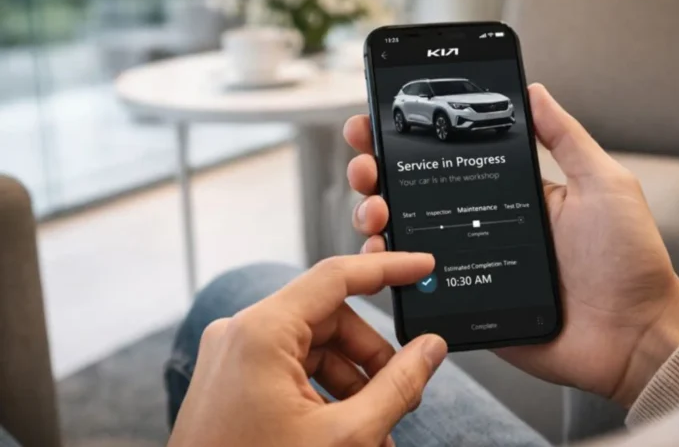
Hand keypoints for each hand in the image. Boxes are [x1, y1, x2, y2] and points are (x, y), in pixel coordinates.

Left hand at [169, 253, 447, 446]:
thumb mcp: (345, 436)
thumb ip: (397, 386)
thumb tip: (430, 349)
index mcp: (261, 332)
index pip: (336, 276)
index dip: (387, 268)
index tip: (421, 267)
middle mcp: (240, 333)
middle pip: (328, 318)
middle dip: (371, 354)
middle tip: (403, 390)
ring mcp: (231, 357)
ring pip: (312, 346)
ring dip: (352, 380)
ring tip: (378, 426)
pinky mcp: (230, 379)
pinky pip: (290, 368)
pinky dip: (324, 391)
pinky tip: (347, 428)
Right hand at [344, 84, 678, 406]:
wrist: (634, 335)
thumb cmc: (628, 259)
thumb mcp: (602, 184)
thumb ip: (565, 137)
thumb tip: (534, 89)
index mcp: (508, 193)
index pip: (447, 159)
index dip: (406, 140)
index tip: (375, 122)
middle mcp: (480, 223)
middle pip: (412, 193)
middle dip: (376, 172)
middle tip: (366, 164)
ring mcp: (467, 263)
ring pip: (404, 235)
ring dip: (375, 215)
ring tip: (375, 209)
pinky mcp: (464, 301)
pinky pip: (416, 283)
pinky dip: (388, 267)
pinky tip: (379, 251)